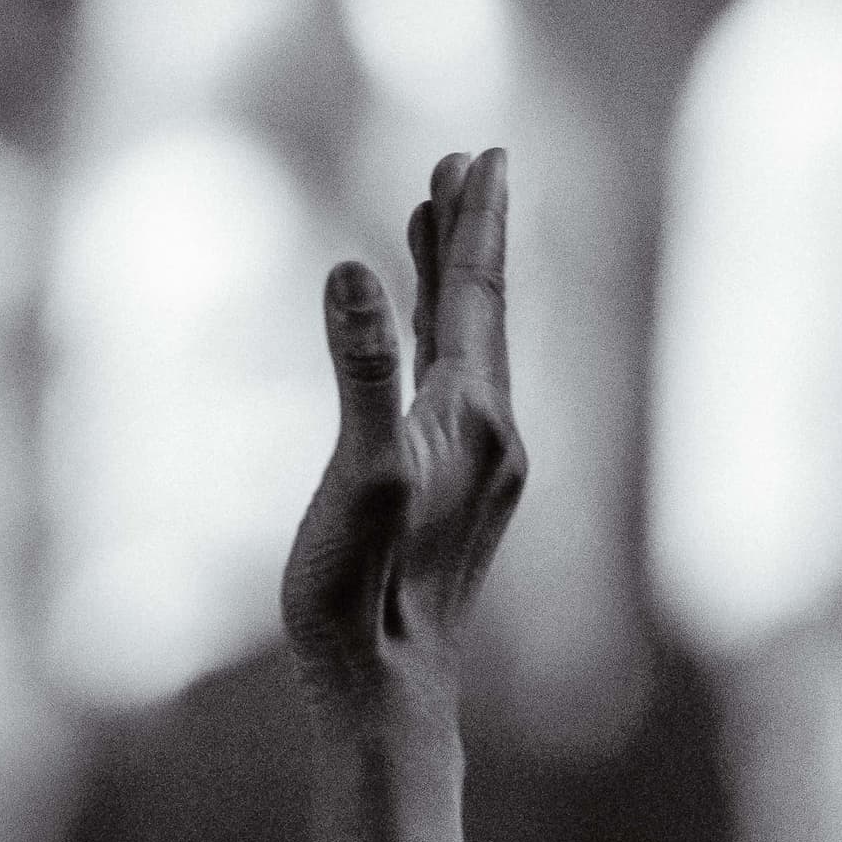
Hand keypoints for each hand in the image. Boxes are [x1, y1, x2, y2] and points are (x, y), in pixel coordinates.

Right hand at [282, 149, 523, 728]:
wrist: (385, 688)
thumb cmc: (362, 590)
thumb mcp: (358, 472)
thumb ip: (359, 369)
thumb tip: (350, 270)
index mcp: (474, 416)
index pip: (475, 294)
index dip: (473, 220)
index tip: (481, 153)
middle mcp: (492, 434)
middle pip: (481, 310)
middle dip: (468, 234)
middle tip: (464, 162)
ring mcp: (478, 467)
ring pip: (467, 348)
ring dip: (450, 284)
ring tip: (433, 225)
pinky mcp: (454, 496)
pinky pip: (450, 389)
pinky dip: (436, 341)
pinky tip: (418, 346)